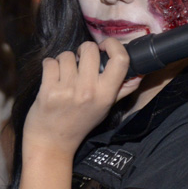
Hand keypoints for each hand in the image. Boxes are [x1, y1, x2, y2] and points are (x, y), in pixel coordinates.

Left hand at [23, 39, 135, 154]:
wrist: (53, 143)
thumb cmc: (80, 122)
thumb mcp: (105, 108)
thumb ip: (122, 89)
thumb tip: (139, 73)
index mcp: (106, 95)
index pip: (120, 60)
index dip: (113, 45)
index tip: (104, 47)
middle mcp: (88, 91)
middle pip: (89, 49)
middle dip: (83, 51)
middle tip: (80, 63)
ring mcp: (67, 90)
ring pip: (67, 55)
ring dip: (65, 61)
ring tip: (65, 75)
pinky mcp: (48, 90)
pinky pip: (50, 62)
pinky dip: (50, 66)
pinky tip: (52, 78)